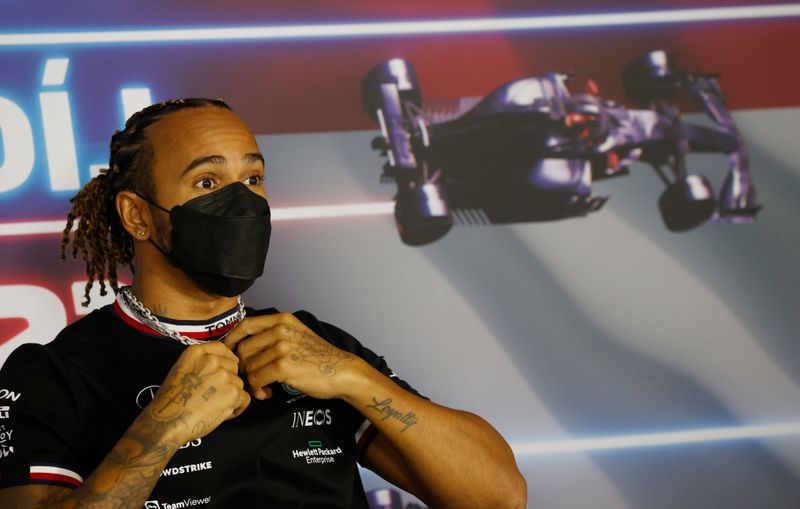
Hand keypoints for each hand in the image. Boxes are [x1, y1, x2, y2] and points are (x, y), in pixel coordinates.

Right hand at [147, 342, 250, 445]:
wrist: (168, 423)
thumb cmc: (171, 402)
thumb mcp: (181, 370)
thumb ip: (201, 362)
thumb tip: (221, 363)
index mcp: (196, 352)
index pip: (222, 348)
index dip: (227, 359)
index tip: (227, 367)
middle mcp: (212, 360)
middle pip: (232, 367)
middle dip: (228, 380)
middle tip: (213, 395)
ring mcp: (223, 376)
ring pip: (239, 384)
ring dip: (231, 396)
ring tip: (213, 406)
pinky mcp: (232, 393)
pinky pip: (244, 399)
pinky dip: (237, 408)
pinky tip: (223, 413)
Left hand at [224, 313, 359, 400]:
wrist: (341, 372)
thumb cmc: (319, 357)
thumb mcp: (297, 335)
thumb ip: (274, 334)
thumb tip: (244, 344)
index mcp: (282, 320)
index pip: (245, 325)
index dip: (232, 340)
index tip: (229, 353)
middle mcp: (281, 330)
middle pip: (243, 349)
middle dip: (244, 367)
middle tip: (254, 378)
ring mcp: (282, 347)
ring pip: (249, 367)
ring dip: (253, 382)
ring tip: (265, 388)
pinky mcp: (283, 366)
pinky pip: (256, 379)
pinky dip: (258, 390)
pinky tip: (267, 393)